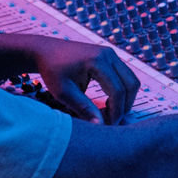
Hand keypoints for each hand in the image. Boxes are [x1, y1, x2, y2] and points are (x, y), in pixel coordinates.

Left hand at [0, 34, 140, 124]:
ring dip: (125, 99)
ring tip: (109, 113)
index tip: (108, 125)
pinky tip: (107, 103)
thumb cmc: (52, 70)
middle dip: (125, 106)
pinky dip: (121, 91)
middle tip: (112, 121)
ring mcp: (111, 54)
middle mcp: (108, 54)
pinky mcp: (110, 57)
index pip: (117, 91)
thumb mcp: (64, 92)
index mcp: (97, 61)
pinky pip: (124, 76)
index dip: (116, 111)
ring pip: (131, 80)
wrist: (46, 51)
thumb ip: (83, 108)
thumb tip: (100, 125)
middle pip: (131, 84)